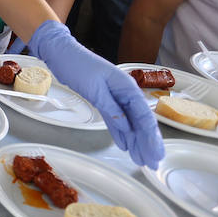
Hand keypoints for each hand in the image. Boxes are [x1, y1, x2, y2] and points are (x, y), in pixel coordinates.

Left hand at [29, 20, 163, 167]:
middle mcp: (125, 93)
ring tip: (141, 159)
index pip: (144, 116)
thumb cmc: (78, 66)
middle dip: (147, 143)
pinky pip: (116, 120)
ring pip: (129, 123)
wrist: (62, 53)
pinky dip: (121, 133)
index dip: (151, 137)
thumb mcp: (95, 89)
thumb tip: (127, 126)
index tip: (155, 154)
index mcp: (128, 87)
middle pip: (140, 122)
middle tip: (153, 163)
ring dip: (136, 141)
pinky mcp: (104, 100)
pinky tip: (126, 145)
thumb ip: (112, 108)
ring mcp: (116, 97)